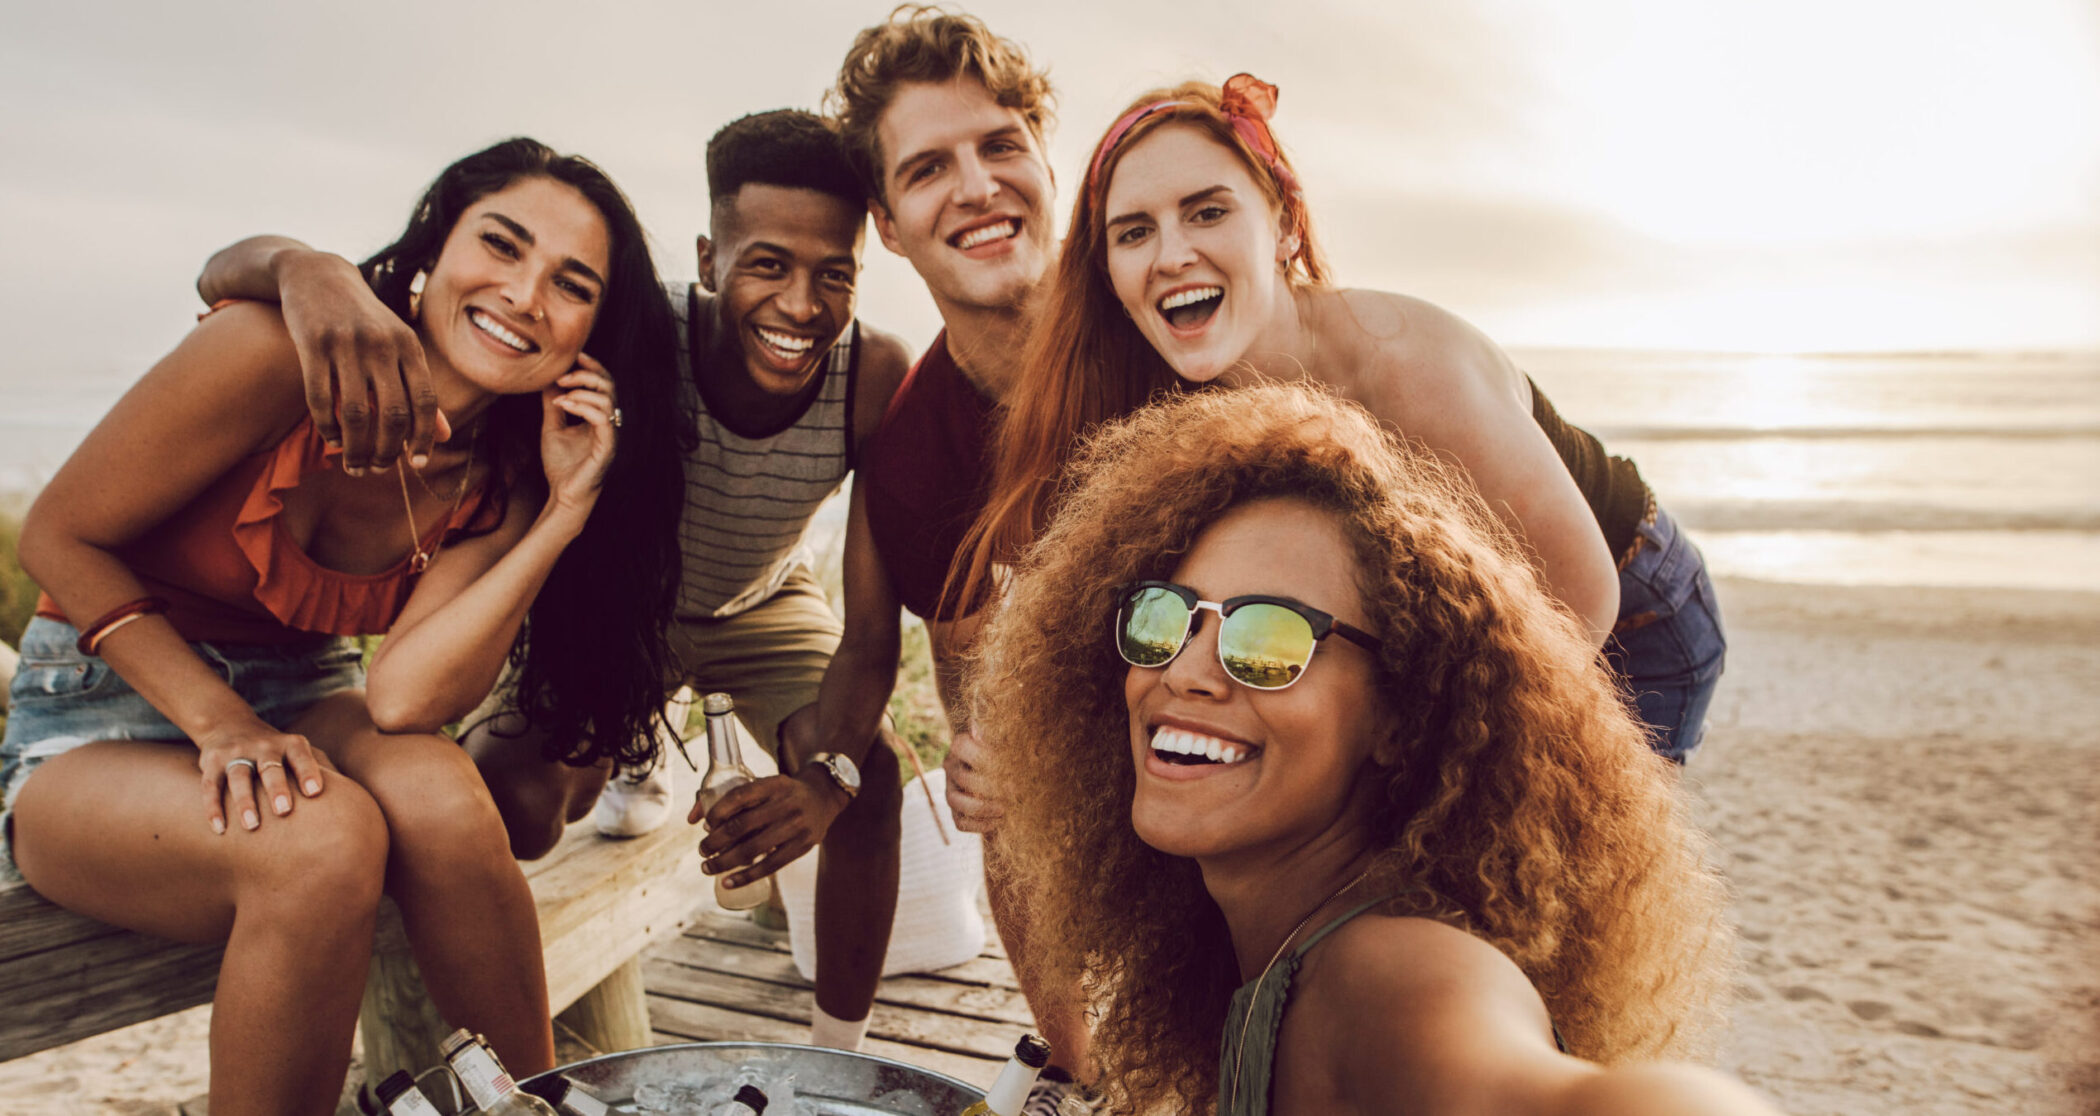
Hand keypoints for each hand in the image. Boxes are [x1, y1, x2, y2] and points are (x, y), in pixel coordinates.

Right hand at [192, 717, 325, 833]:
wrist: (229, 724)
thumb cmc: (277, 750)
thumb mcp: (300, 751)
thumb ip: (324, 768)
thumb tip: (357, 796)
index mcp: (291, 744)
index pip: (301, 755)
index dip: (309, 772)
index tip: (316, 793)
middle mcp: (264, 745)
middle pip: (270, 766)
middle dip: (278, 787)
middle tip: (284, 811)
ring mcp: (236, 753)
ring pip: (239, 776)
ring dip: (245, 801)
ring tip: (252, 825)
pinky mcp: (211, 762)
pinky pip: (212, 786)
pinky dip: (214, 807)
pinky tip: (219, 829)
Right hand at [275, 249, 441, 473]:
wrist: (318, 276)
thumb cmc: (366, 321)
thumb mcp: (399, 347)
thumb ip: (420, 390)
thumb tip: (444, 437)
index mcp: (408, 346)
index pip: (425, 402)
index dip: (424, 438)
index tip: (418, 464)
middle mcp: (381, 345)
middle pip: (392, 414)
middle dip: (388, 451)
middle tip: (379, 470)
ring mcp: (346, 344)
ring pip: (355, 414)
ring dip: (356, 449)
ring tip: (355, 465)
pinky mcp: (311, 344)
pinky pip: (319, 400)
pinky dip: (327, 428)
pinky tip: (331, 441)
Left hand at [539, 355, 617, 518]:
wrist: (564, 495)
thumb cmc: (561, 465)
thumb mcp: (552, 427)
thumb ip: (553, 404)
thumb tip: (547, 379)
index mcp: (599, 415)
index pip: (603, 383)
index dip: (591, 366)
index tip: (572, 356)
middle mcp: (609, 422)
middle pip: (609, 385)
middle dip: (585, 374)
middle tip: (561, 376)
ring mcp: (611, 434)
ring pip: (607, 399)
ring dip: (581, 391)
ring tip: (560, 396)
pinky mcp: (608, 446)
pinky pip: (602, 418)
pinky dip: (582, 406)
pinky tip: (563, 406)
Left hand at [691, 770, 850, 888]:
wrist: (824, 797)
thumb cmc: (782, 794)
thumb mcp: (764, 785)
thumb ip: (731, 798)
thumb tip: (692, 819)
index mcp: (774, 784)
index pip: (740, 795)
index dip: (717, 811)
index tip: (705, 825)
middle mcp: (786, 804)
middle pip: (742, 825)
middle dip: (715, 841)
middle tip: (702, 850)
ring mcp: (796, 826)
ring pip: (753, 849)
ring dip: (724, 861)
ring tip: (707, 867)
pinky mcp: (802, 846)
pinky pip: (770, 866)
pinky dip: (746, 876)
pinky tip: (728, 882)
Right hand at [943, 726, 1004, 833]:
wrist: (1014, 785)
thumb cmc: (1010, 760)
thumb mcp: (1007, 746)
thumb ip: (995, 738)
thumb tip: (975, 725)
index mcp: (961, 747)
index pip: (960, 745)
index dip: (982, 756)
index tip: (1005, 765)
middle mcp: (951, 768)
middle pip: (962, 777)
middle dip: (989, 786)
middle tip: (1014, 790)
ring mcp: (951, 792)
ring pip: (955, 801)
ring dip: (981, 807)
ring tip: (1004, 809)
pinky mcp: (956, 814)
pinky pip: (960, 823)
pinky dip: (979, 825)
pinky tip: (998, 822)